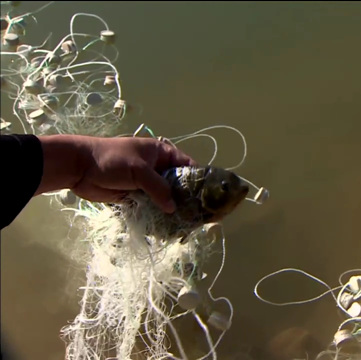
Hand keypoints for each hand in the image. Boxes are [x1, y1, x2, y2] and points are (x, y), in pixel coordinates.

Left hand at [38, 135, 196, 212]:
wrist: (79, 167)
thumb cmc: (111, 160)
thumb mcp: (139, 171)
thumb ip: (158, 188)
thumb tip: (173, 208)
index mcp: (162, 153)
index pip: (188, 166)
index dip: (199, 180)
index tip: (210, 197)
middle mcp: (158, 168)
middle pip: (179, 184)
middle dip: (187, 198)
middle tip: (199, 215)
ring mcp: (147, 182)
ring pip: (166, 197)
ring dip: (173, 209)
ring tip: (186, 224)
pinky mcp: (136, 195)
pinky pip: (152, 205)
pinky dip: (158, 214)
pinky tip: (167, 226)